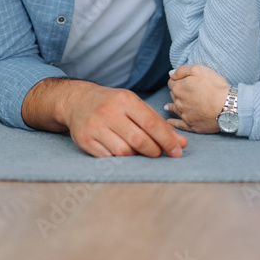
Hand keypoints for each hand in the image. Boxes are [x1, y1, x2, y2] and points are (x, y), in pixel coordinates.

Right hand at [22, 78, 187, 158]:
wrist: (78, 101)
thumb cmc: (113, 104)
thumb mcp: (135, 105)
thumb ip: (158, 123)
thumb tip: (181, 143)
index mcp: (125, 99)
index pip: (151, 123)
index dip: (167, 140)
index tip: (177, 151)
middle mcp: (108, 111)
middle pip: (139, 140)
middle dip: (154, 151)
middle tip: (159, 153)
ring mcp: (95, 126)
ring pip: (123, 151)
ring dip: (137, 157)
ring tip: (140, 152)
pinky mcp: (85, 140)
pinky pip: (108, 158)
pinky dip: (120, 160)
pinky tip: (123, 153)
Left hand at [165, 64, 229, 133]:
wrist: (228, 106)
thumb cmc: (215, 86)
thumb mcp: (199, 70)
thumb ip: (182, 70)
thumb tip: (171, 74)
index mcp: (179, 88)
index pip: (172, 83)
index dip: (176, 80)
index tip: (180, 81)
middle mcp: (179, 102)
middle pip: (173, 95)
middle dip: (176, 92)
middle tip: (180, 91)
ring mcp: (185, 115)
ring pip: (175, 109)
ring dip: (171, 107)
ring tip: (167, 107)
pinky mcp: (192, 125)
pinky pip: (179, 125)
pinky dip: (174, 123)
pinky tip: (170, 122)